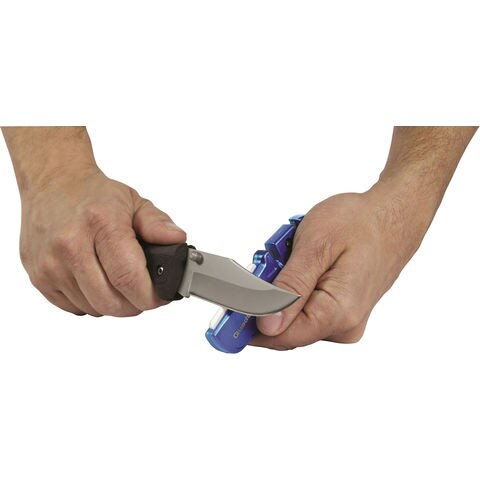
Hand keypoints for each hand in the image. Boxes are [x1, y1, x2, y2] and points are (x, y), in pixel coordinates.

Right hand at [20, 166, 185, 316]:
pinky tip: (96, 281)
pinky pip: (74, 307)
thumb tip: (177, 240)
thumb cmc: (94, 195)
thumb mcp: (134, 202)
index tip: (160, 295)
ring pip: (94, 308)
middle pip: (111, 301)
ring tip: (118, 281)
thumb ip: (158, 224)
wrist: (53, 184)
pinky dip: (91, 302)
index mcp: (101, 223)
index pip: (128, 278)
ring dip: (113, 303)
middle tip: (142, 291)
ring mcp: (51, 264)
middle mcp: (71, 245)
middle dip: (135, 303)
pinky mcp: (38, 277)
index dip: (150, 295)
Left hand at [252, 188, 427, 348]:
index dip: (250, 323)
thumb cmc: (360, 222)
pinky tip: (304, 264)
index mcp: (338, 312)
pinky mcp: (344, 313)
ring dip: (283, 291)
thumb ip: (290, 290)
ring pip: (295, 318)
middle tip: (271, 261)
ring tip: (293, 255)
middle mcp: (344, 326)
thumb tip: (267, 325)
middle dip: (269, 298)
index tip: (230, 306)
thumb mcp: (316, 246)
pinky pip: (308, 309)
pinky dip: (297, 290)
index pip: (281, 336)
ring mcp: (346, 321)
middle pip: (286, 328)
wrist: (393, 215)